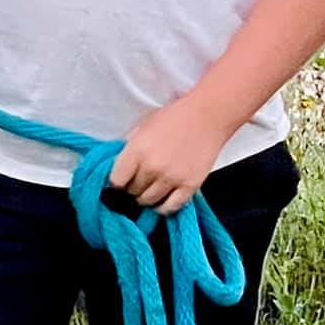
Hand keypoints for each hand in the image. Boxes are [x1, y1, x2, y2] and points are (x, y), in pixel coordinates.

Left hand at [108, 94, 231, 213]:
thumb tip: (116, 165)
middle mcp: (152, 167)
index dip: (116, 182)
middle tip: (138, 180)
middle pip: (132, 191)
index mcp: (137, 150)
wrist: (208, 116)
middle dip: (132, 187)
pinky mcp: (190, 186)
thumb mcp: (142, 125)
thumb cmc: (174, 117)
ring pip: (148, 201)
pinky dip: (163, 207)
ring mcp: (172, 178)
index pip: (116, 181)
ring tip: (149, 188)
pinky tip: (161, 200)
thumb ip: (128, 147)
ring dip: (146, 197)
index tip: (121, 180)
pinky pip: (170, 207)